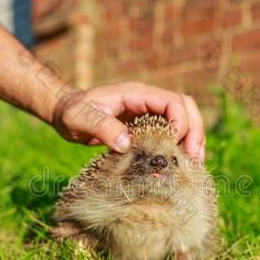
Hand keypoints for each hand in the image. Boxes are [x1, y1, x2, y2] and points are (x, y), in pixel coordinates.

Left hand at [49, 82, 205, 161]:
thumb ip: (102, 128)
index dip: (180, 122)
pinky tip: (178, 165)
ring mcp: (148, 112)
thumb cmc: (71, 112)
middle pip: (186, 108)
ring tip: (194, 164)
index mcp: (136, 94)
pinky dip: (178, 147)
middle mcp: (147, 101)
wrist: (65, 112)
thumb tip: (126, 144)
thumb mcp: (81, 119)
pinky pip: (170, 133)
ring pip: (183, 120)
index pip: (172, 101)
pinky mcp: (146, 126)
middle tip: (194, 159)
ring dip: (192, 140)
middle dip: (194, 131)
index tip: (173, 145)